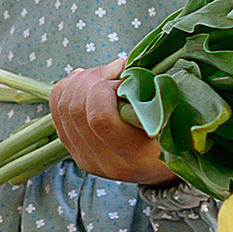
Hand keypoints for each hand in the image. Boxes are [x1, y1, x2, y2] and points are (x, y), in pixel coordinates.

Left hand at [49, 59, 169, 184]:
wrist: (165, 164)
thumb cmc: (176, 132)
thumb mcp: (173, 115)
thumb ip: (150, 93)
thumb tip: (119, 66)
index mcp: (134, 156)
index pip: (98, 118)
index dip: (104, 88)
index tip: (124, 79)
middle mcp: (106, 162)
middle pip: (75, 110)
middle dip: (91, 78)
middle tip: (113, 70)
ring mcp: (86, 159)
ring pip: (61, 108)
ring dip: (79, 81)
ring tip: (102, 74)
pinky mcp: (75, 151)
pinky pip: (57, 113)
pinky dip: (67, 88)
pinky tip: (85, 80)